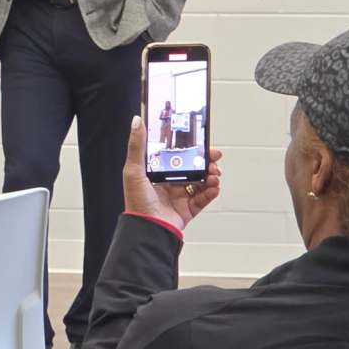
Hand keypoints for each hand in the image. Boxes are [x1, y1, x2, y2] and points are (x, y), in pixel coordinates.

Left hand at [123, 115, 221, 230]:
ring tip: (214, 174)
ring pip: (200, 182)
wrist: (148, 228)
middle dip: (205, 162)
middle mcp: (168, 183)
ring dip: (210, 177)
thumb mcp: (134, 169)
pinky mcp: (187, 209)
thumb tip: (137, 121)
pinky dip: (210, 192)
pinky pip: (203, 199)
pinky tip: (214, 187)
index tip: (200, 142)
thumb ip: (137, 145)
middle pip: (192, 168)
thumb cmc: (136, 200)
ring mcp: (178, 196)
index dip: (189, 149)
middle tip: (214, 158)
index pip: (176, 156)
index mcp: (156, 172)